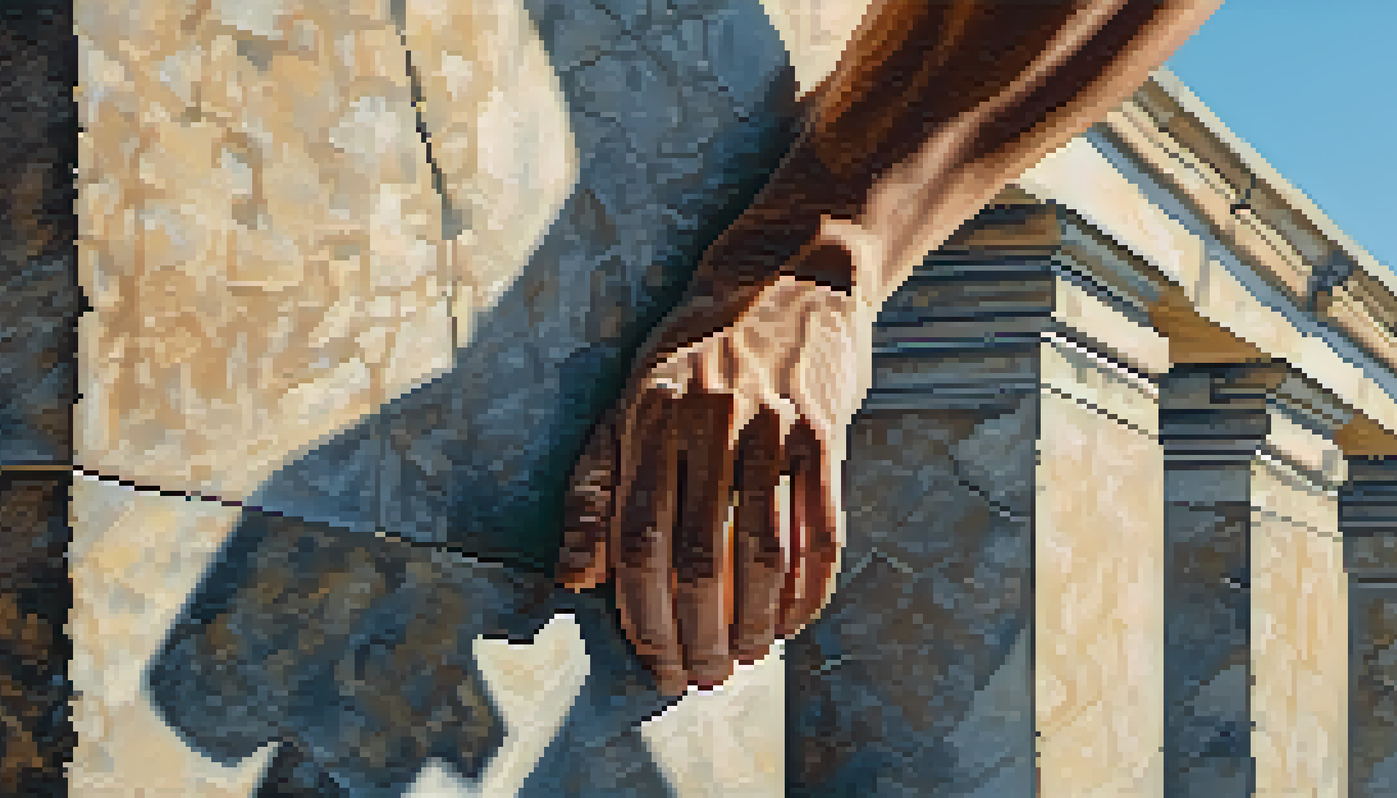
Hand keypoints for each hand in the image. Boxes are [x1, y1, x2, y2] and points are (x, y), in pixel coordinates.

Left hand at [559, 275, 873, 694]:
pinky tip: (793, 619)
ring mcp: (771, 425)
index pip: (636, 539)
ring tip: (746, 658)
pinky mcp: (823, 431)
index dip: (640, 614)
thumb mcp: (629, 403)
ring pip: (760, 552)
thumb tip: (572, 576)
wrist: (787, 280)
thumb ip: (594, 487)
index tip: (651, 658)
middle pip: (695, 557)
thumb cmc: (696, 353)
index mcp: (648, 419)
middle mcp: (707, 421)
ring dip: (753, 623)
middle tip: (698, 676)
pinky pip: (820, 529)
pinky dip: (807, 588)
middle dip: (695, 635)